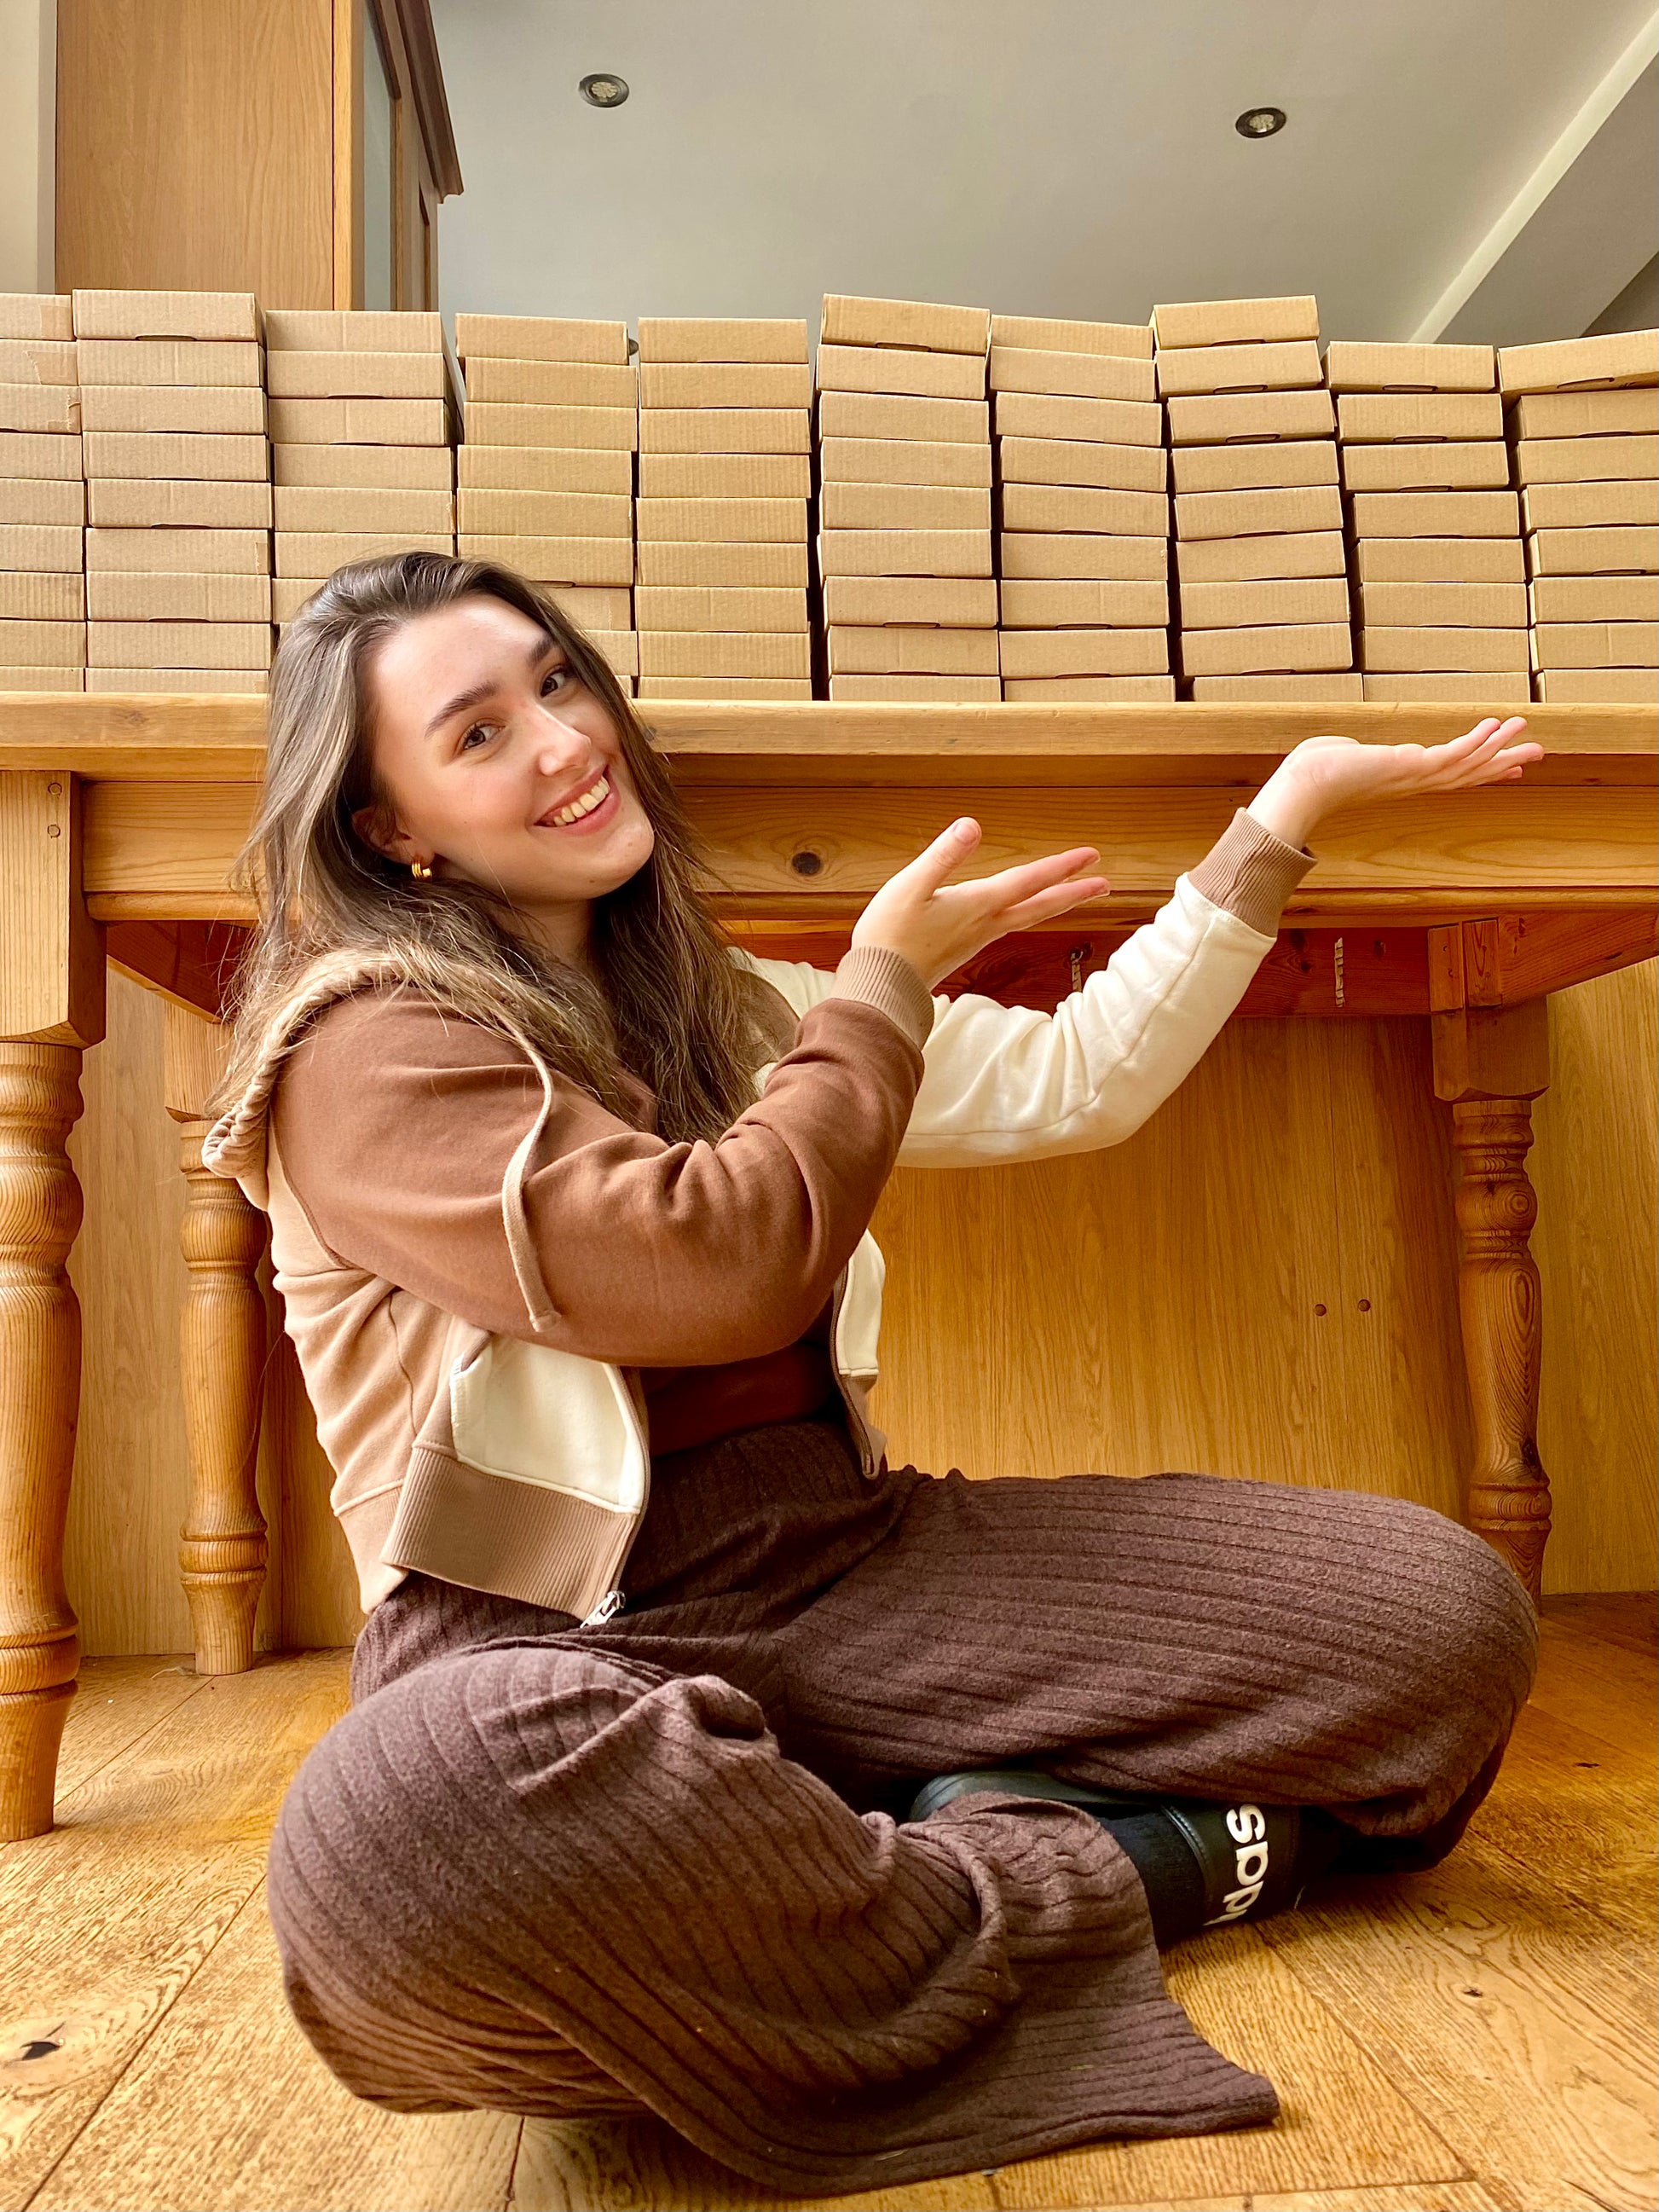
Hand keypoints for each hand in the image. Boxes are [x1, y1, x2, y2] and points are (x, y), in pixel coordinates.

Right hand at [852, 818, 1108, 988]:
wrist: (882, 986)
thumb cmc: (890, 935)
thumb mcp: (911, 886)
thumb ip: (943, 855)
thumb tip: (972, 825)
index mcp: (978, 904)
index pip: (1028, 881)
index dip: (1061, 866)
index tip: (1092, 855)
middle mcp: (986, 923)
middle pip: (1040, 906)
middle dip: (1073, 893)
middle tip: (1104, 884)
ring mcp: (978, 937)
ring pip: (1028, 917)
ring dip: (1055, 904)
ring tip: (1076, 896)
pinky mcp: (966, 946)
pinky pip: (1010, 925)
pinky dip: (1029, 914)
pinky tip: (1022, 912)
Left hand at [1247, 717, 1543, 848]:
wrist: (1304, 785)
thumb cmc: (1314, 772)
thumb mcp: (1344, 758)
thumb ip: (1355, 755)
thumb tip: (1346, 751)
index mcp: (1404, 781)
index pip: (1452, 776)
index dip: (1482, 770)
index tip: (1509, 767)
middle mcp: (1415, 783)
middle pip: (1470, 774)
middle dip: (1504, 762)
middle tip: (1538, 752)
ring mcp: (1415, 778)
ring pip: (1467, 765)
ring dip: (1498, 748)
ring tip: (1526, 729)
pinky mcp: (1409, 767)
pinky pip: (1451, 755)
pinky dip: (1474, 742)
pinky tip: (1494, 727)